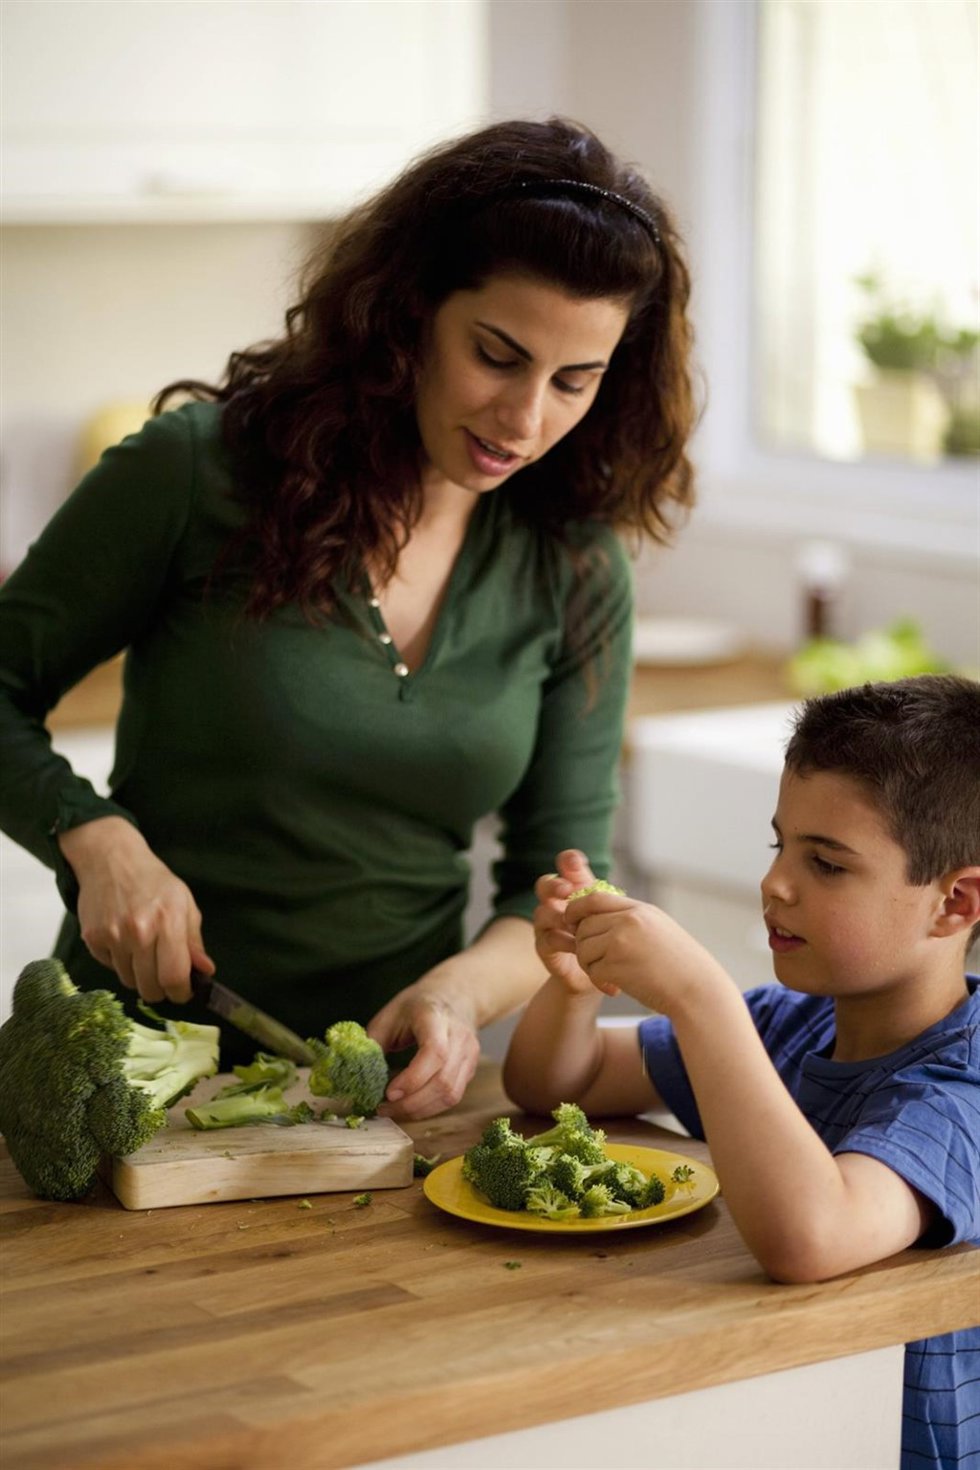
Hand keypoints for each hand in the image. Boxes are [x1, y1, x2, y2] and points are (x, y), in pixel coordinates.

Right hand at [57, 817, 213, 1002]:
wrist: (111, 859)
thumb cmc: (154, 881)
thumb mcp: (184, 903)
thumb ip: (194, 941)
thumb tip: (205, 971)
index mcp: (168, 921)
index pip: (174, 976)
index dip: (181, 993)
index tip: (183, 993)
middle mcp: (139, 931)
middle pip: (150, 987)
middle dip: (161, 990)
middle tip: (164, 979)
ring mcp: (113, 936)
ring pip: (129, 981)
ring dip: (139, 976)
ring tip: (144, 952)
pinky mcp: (92, 938)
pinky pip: (110, 968)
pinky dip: (120, 962)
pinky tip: (124, 942)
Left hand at [367, 986, 480, 1121]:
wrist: (454, 997)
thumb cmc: (417, 1006)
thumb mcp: (389, 1015)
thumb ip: (374, 1042)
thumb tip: (358, 1072)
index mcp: (436, 1018)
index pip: (435, 1053)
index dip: (413, 1079)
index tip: (388, 1093)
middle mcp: (459, 1037)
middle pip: (443, 1081)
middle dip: (411, 1103)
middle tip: (383, 1108)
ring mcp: (469, 1055)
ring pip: (450, 1094)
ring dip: (420, 1110)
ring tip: (394, 1110)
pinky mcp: (470, 1070)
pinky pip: (452, 1096)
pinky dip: (430, 1108)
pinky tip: (411, 1106)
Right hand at [532, 849, 607, 994]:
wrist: (599, 970)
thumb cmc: (606, 936)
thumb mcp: (611, 916)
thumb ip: (608, 902)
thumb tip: (609, 892)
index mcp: (575, 889)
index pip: (567, 866)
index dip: (568, 861)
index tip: (576, 862)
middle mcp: (556, 902)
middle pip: (544, 884)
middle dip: (553, 885)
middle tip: (566, 890)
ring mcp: (547, 924)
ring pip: (542, 913)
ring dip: (559, 917)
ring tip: (576, 926)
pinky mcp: (544, 947)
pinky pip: (547, 939)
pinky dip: (563, 941)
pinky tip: (577, 946)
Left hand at [566, 889, 722, 1011]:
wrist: (696, 990)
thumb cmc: (679, 964)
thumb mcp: (658, 929)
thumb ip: (631, 919)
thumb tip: (597, 915)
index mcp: (639, 909)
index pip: (594, 898)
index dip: (576, 908)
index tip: (572, 922)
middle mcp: (628, 921)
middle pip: (583, 924)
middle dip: (583, 943)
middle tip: (596, 961)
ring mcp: (621, 942)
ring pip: (583, 948)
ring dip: (589, 964)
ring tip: (608, 975)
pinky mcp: (615, 966)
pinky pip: (591, 970)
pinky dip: (598, 982)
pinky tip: (614, 988)